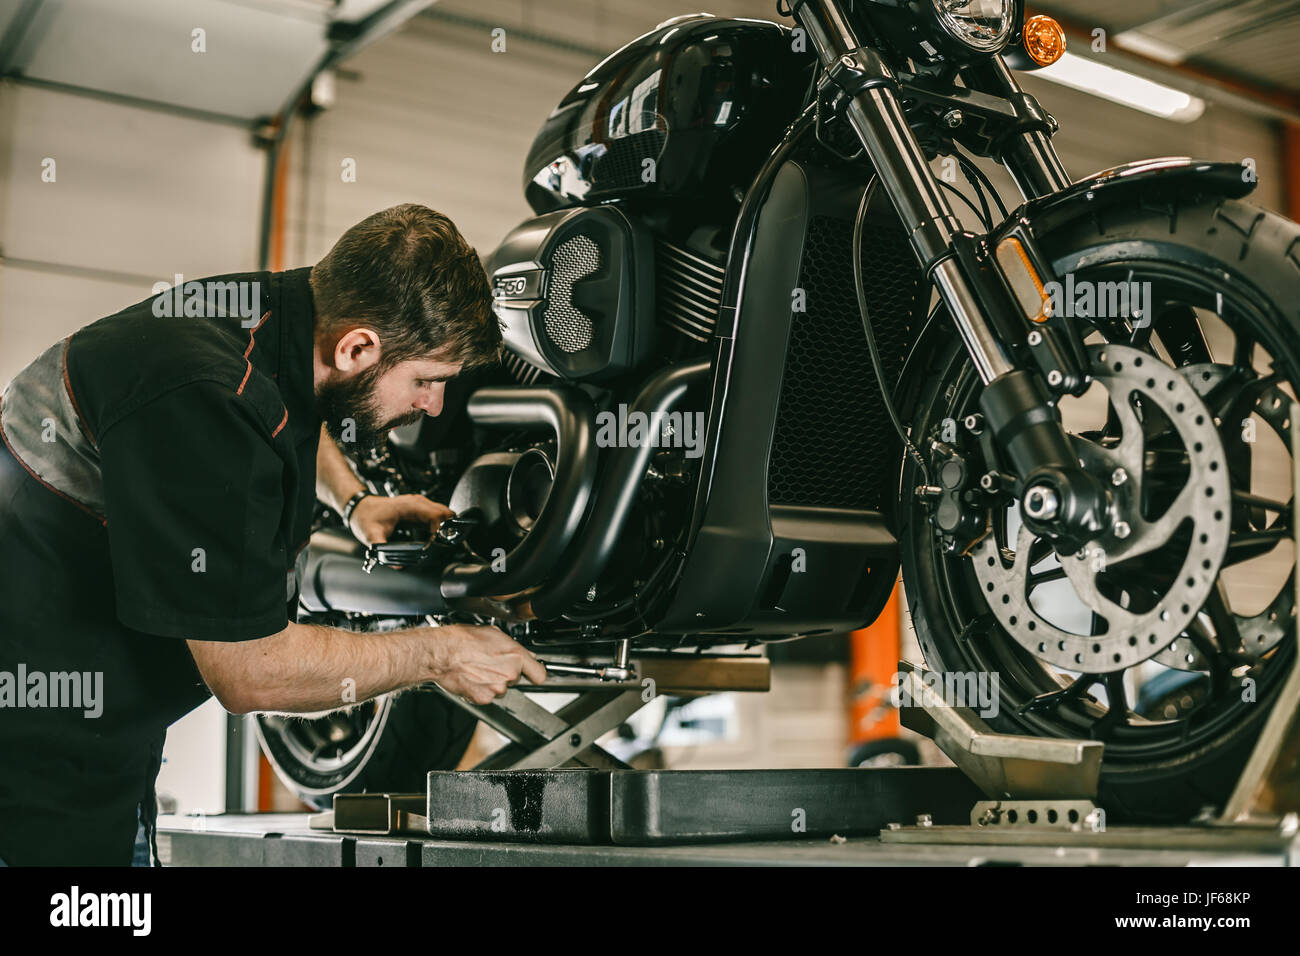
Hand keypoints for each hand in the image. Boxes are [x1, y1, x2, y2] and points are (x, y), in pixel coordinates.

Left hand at [349, 493, 453, 544]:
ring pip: (444, 514)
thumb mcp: (372, 535)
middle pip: (445, 513)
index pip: (438, 515)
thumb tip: (397, 565)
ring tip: (437, 542)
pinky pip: (436, 517)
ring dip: (445, 528)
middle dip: (448, 530)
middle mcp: (417, 503)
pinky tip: (433, 538)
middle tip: (441, 544)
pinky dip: (439, 527)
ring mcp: (419, 506)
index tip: (437, 542)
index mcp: (409, 506)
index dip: (442, 530)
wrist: (360, 507)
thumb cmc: (365, 516)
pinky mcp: (418, 511)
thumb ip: (383, 549)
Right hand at [429, 625, 546, 704]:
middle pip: (516, 679)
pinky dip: (480, 690)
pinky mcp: (483, 699)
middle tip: (491, 664)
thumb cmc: (463, 640)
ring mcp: (497, 688)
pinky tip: (472, 678)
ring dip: (493, 683)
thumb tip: (523, 653)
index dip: (535, 674)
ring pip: (501, 689)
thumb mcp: (494, 633)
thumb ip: (513, 647)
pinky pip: (487, 697)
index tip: (532, 674)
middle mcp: (510, 673)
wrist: (442, 653)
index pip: (539, 674)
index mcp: (516, 656)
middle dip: (506, 674)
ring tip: (478, 669)